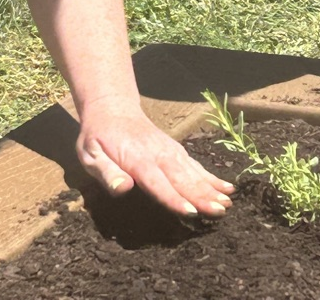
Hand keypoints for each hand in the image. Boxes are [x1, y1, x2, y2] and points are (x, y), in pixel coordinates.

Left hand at [76, 96, 234, 217]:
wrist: (112, 107)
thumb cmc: (98, 137)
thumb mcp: (91, 155)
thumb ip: (107, 173)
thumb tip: (124, 188)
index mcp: (137, 159)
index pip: (158, 182)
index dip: (174, 198)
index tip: (192, 212)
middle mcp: (158, 153)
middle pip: (182, 177)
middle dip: (202, 195)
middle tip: (221, 211)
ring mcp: (169, 150)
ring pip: (193, 171)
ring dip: (211, 187)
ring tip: (228, 202)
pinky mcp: (175, 150)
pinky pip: (194, 165)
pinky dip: (210, 176)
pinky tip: (225, 187)